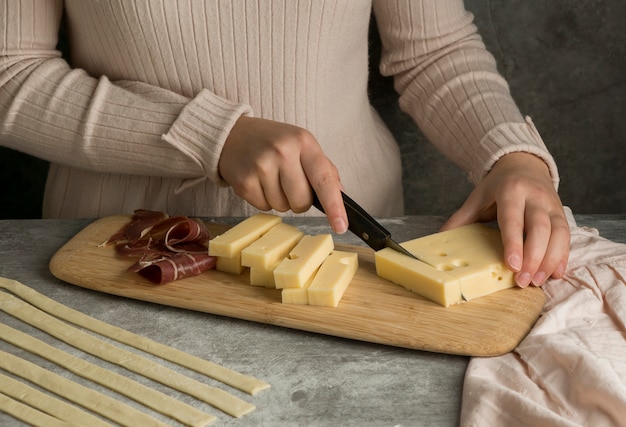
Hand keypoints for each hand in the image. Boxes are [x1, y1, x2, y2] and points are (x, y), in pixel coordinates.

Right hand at [219, 116, 347, 232]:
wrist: (233, 135)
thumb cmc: (274, 142)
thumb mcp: (302, 145)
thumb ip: (324, 169)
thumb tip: (340, 196)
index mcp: (304, 142)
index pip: (324, 179)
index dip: (335, 206)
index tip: (341, 226)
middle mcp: (283, 152)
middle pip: (302, 201)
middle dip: (300, 201)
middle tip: (289, 182)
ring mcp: (261, 166)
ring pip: (283, 208)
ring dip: (280, 200)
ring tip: (271, 178)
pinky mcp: (244, 181)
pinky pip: (264, 208)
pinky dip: (263, 200)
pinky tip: (258, 181)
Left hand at [440, 152, 569, 286]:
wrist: (523, 164)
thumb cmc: (497, 186)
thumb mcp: (476, 198)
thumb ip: (460, 219)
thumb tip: (439, 240)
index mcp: (511, 191)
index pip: (513, 219)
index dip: (514, 243)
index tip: (512, 265)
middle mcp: (534, 197)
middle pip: (540, 228)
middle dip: (533, 257)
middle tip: (523, 281)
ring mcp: (551, 205)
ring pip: (558, 234)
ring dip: (550, 260)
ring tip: (538, 281)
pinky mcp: (562, 213)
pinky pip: (567, 236)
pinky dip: (563, 256)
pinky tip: (555, 274)